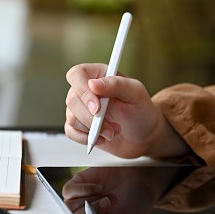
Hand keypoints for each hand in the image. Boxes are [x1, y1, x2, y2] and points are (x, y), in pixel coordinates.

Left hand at [62, 167, 174, 213]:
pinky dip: (83, 190)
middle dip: (90, 213)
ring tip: (107, 198)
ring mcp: (79, 201)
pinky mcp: (78, 185)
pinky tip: (99, 188)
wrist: (140, 179)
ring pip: (69, 206)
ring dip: (89, 201)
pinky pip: (68, 191)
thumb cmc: (136, 205)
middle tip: (107, 205)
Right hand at [64, 63, 188, 158]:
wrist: (143, 135)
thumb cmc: (141, 110)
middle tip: (112, 127)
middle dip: (92, 118)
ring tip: (113, 131)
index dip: (83, 92)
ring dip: (93, 130)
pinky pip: (70, 132)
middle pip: (72, 99)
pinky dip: (85, 138)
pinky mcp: (79, 126)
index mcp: (98, 75)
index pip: (76, 75)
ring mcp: (81, 108)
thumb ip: (116, 85)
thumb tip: (93, 84)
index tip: (97, 108)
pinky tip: (101, 139)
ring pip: (72, 118)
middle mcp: (86, 90)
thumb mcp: (135, 93)